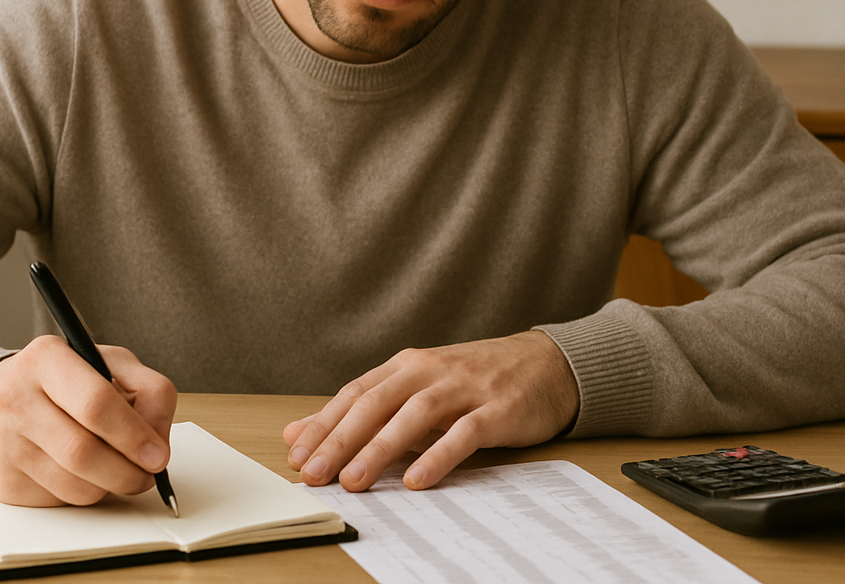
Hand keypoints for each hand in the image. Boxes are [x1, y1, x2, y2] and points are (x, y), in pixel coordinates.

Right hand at [0, 334, 177, 505]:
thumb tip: (158, 441)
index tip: (158, 455)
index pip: (96, 403)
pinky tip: (80, 472)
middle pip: (82, 452)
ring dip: (108, 485)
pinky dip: (83, 492)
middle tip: (147, 474)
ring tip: (114, 467)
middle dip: (127, 471)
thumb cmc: (62, 383)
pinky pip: (59, 502)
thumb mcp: (109, 364)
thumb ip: (148, 391)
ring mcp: (3, 443)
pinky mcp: (1, 481)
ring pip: (74, 486)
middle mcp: (14, 398)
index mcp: (45, 359)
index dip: (134, 435)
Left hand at [283, 330, 578, 491]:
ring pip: (414, 416)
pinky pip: (463, 433)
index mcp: (407, 366)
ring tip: (355, 480)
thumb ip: (364, 411)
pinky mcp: (496, 409)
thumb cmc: (476, 382)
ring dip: (380, 448)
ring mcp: (464, 388)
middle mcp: (430, 371)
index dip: (324, 424)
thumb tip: (300, 433)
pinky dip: (437, 455)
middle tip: (314, 472)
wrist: (547, 365)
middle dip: (341, 439)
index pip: (355, 393)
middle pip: (376, 403)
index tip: (296, 455)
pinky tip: (416, 479)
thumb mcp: (418, 389)